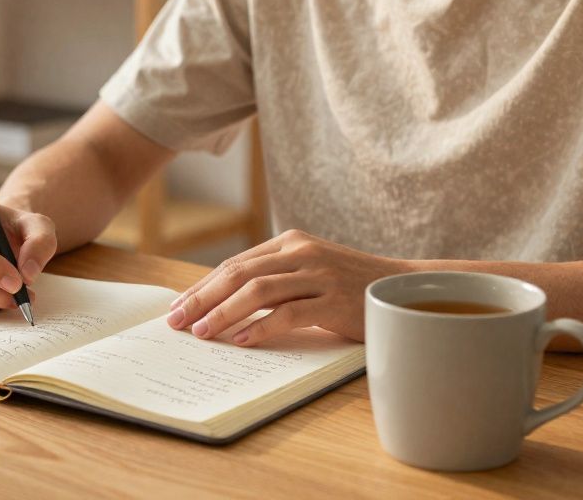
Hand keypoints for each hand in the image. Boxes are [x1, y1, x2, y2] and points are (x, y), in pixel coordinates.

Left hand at [166, 229, 411, 344]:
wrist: (405, 288)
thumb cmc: (349, 285)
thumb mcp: (309, 270)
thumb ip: (275, 277)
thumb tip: (222, 303)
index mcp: (291, 241)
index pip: (235, 263)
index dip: (203, 285)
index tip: (178, 306)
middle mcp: (302, 252)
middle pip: (238, 273)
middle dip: (202, 298)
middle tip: (177, 320)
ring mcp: (319, 274)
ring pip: (258, 290)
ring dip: (223, 313)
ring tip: (201, 333)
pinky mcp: (334, 300)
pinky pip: (288, 314)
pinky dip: (260, 327)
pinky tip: (241, 340)